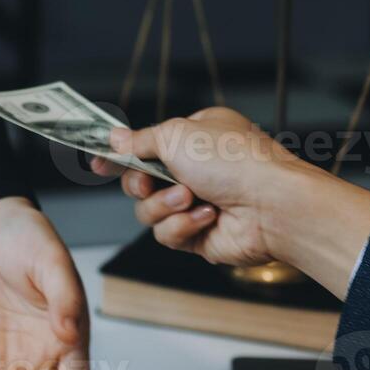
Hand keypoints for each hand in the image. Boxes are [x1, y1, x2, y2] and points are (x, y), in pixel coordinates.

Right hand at [92, 108, 369, 298]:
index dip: (118, 156)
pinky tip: (208, 217)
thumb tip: (115, 138)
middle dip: (141, 184)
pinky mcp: (200, 235)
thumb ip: (141, 140)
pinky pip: (168, 235)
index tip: (97, 163)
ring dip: (165, 205)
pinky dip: (184, 226)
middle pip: (139, 182)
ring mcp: (197, 204)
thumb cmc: (236, 161)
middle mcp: (195, 171)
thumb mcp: (178, 134)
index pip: (145, 147)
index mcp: (193, 139)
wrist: (271, 205)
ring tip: (192, 198)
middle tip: (150, 181)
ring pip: (149, 212)